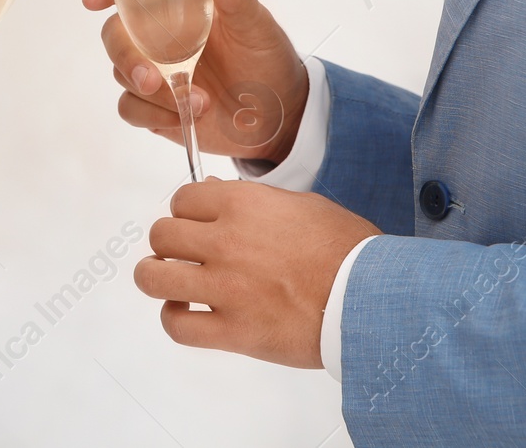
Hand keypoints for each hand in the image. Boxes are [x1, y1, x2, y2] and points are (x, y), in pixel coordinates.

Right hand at [84, 0, 307, 162]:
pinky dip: (153, 115)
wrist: (278, 116)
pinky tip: (186, 116)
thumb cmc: (266, 59)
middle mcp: (157, 34)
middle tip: (151, 78)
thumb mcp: (256, 26)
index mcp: (178, 4)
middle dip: (126, 56)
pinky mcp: (153, 107)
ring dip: (153, 92)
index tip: (95, 0)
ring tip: (199, 101)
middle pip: (114, 34)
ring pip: (120, 74)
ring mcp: (153, 70)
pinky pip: (130, 108)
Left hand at [135, 178, 379, 367]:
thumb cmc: (346, 249)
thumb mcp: (302, 205)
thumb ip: (252, 199)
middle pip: (161, 235)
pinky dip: (175, 320)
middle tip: (185, 255)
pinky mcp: (233, 332)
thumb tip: (210, 192)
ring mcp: (225, 288)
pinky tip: (188, 315)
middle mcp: (225, 242)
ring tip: (170, 282)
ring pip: (154, 277)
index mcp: (242, 205)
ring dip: (156, 278)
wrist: (372, 299)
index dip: (187, 212)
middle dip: (169, 244)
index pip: (182, 199)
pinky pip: (177, 326)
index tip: (197, 224)